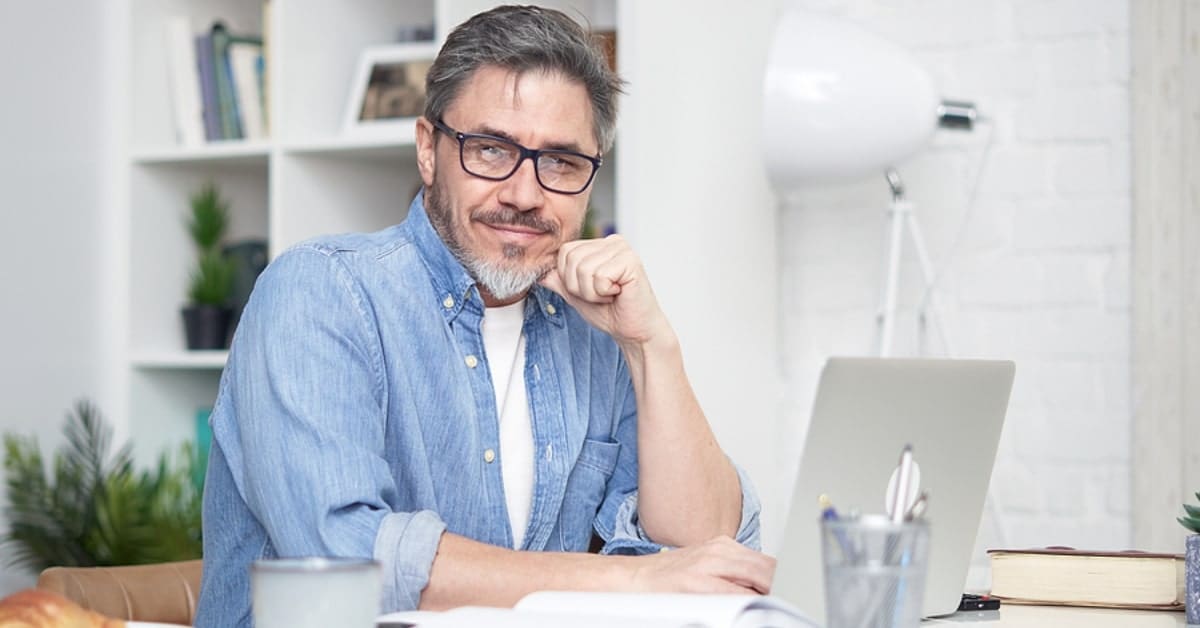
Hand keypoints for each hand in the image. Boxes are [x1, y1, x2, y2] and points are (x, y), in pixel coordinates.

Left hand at [539, 235, 668, 346]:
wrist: (633, 330)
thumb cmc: (609, 312)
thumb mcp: (576, 294)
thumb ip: (558, 280)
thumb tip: (537, 272)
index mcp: (599, 244)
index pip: (565, 252)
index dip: (569, 278)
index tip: (591, 289)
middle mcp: (612, 242)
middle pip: (572, 260)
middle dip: (580, 287)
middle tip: (602, 294)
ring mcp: (623, 249)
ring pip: (584, 270)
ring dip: (592, 292)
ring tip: (610, 295)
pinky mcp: (631, 261)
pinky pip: (599, 277)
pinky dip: (604, 293)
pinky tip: (619, 294)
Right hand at [626, 536, 775, 594]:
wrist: (633, 579)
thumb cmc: (668, 576)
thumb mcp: (705, 562)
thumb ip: (732, 568)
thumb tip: (761, 583)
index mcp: (722, 545)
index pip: (764, 561)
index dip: (775, 579)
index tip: (780, 590)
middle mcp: (718, 551)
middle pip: (767, 567)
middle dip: (774, 586)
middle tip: (769, 598)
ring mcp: (709, 566)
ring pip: (757, 577)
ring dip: (763, 593)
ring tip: (756, 602)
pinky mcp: (699, 584)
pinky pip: (734, 594)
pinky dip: (744, 601)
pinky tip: (739, 607)